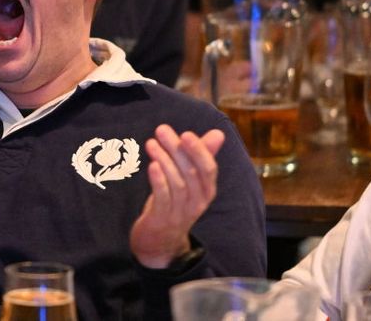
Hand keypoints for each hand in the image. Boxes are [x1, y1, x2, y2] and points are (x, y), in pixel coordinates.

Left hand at [130, 124, 223, 268]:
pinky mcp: (162, 219)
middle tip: (162, 130)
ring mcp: (181, 213)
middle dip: (176, 149)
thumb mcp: (189, 179)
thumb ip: (202, 155)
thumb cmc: (175, 202)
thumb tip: (218, 134)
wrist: (160, 240)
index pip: (209, 169)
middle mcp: (198, 202)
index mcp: (207, 190)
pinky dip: (158, 181)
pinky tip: (152, 165)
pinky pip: (163, 198)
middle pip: (191, 173)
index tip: (186, 133)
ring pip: (177, 184)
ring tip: (152, 143)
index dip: (198, 151)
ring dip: (164, 160)